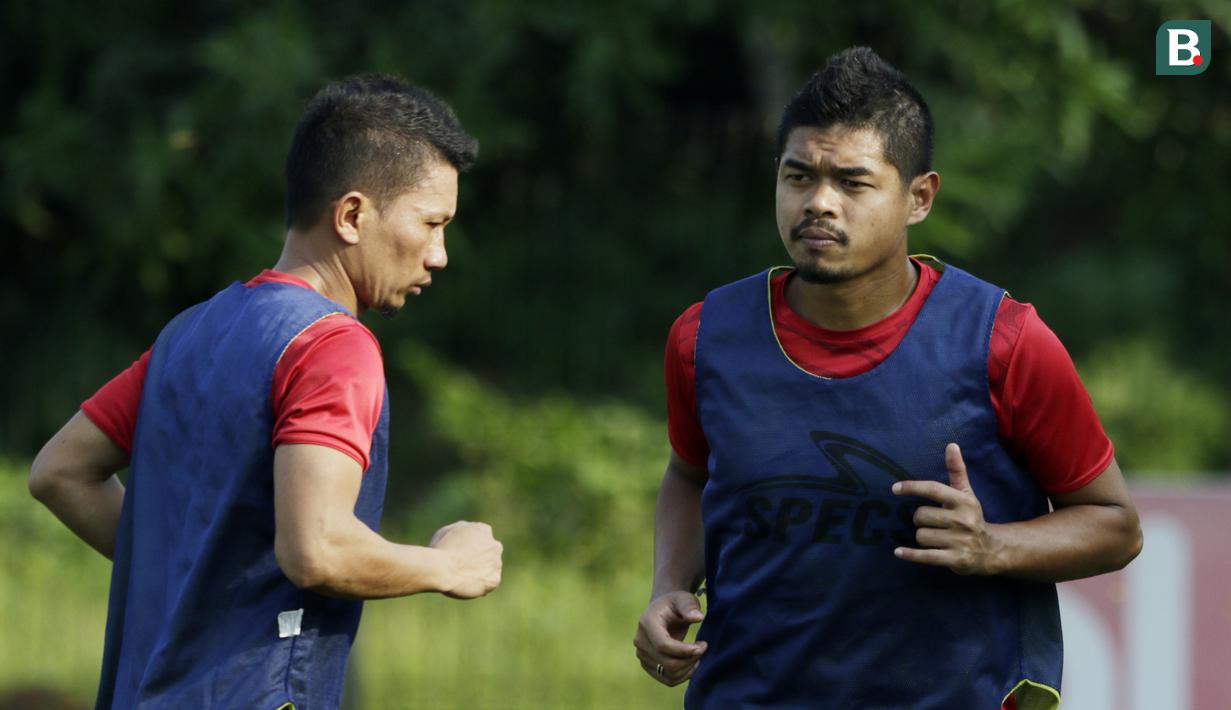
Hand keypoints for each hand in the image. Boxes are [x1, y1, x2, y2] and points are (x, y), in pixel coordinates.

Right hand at [429, 521, 503, 598]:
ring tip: (463, 577)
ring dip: (481, 572)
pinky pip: (490, 583)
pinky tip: (468, 584)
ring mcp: (496, 563)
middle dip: (480, 559)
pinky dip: (481, 585)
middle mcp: (495, 545)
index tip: (462, 554)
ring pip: (491, 568)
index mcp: (483, 530)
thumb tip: (467, 532)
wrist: (442, 569)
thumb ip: (462, 530)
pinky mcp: (494, 580)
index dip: (471, 547)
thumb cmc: (441, 549)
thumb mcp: (447, 531)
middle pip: (489, 553)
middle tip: (463, 567)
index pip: (482, 537)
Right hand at [634, 591, 707, 685]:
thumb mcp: (684, 599)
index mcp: (647, 623)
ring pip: (669, 674)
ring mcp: (641, 655)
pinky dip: (683, 675)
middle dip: (690, 659)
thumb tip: (698, 617)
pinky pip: (668, 679)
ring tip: (698, 654)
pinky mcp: (647, 665)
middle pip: (667, 663)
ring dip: (689, 668)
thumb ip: (690, 606)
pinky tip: (692, 663)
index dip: (685, 650)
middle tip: (703, 647)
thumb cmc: (676, 604)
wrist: (664, 611)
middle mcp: (640, 641)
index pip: (663, 645)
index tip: (703, 645)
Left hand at [891, 443, 999, 575]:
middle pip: (921, 515)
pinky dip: (910, 554)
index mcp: (963, 501)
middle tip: (931, 522)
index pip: (933, 489)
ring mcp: (959, 541)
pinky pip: (925, 556)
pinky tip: (898, 552)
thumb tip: (951, 444)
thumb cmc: (971, 517)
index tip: (894, 488)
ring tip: (935, 538)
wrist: (991, 550)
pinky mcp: (955, 559)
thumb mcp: (966, 494)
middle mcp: (962, 520)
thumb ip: (956, 471)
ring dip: (922, 537)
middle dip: (920, 519)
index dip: (912, 487)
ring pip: (921, 535)